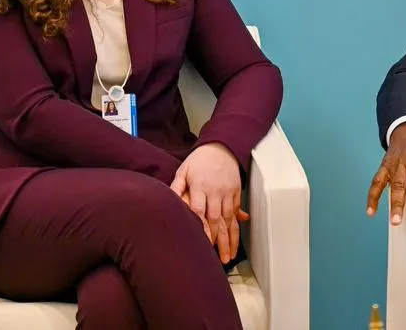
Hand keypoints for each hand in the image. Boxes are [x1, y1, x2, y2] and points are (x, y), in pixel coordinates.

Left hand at [170, 143, 243, 263]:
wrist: (222, 146)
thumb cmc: (200, 159)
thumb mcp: (184, 170)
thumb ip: (176, 187)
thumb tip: (168, 200)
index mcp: (200, 186)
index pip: (200, 211)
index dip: (202, 229)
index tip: (203, 244)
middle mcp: (215, 191)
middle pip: (217, 219)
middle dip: (219, 240)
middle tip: (219, 259)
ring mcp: (228, 193)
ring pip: (229, 219)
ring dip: (230, 239)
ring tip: (229, 256)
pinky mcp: (236, 193)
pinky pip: (236, 213)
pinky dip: (237, 228)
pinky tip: (236, 241)